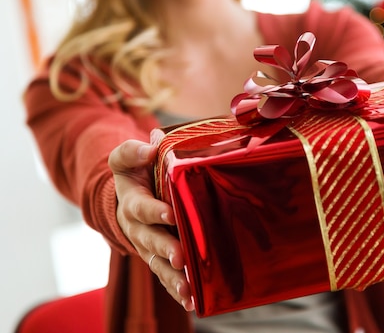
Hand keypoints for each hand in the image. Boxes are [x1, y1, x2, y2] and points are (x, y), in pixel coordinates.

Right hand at [108, 129, 193, 311]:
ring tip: (188, 289)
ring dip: (173, 277)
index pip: (142, 207)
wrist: (129, 196)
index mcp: (133, 203)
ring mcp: (149, 247)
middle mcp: (139, 229)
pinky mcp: (159, 258)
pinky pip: (166, 277)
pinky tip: (192, 302)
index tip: (171, 214)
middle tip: (180, 257)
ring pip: (159, 264)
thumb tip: (151, 145)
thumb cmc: (135, 174)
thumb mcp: (127, 158)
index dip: (155, 211)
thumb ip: (133, 150)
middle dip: (166, 248)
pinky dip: (176, 290)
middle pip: (151, 241)